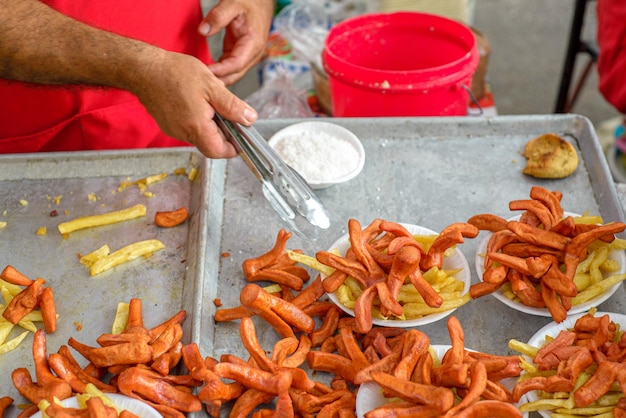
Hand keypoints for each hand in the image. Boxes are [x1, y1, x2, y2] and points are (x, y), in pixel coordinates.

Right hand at [132, 49, 257, 158]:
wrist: (142, 68)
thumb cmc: (174, 73)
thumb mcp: (212, 86)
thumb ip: (232, 106)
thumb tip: (249, 119)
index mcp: (197, 127)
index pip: (219, 152)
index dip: (233, 147)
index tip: (241, 136)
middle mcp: (183, 133)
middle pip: (210, 144)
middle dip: (223, 131)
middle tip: (226, 110)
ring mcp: (174, 130)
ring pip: (200, 135)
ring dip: (210, 122)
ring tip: (208, 100)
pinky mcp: (168, 124)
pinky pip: (188, 127)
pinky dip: (197, 118)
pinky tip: (196, 100)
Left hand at [199, 0, 274, 84]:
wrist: (260, 1)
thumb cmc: (250, 2)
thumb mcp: (232, 4)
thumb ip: (218, 17)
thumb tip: (203, 31)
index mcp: (253, 44)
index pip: (236, 65)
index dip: (220, 71)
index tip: (204, 72)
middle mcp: (252, 54)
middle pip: (235, 75)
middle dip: (218, 79)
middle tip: (198, 79)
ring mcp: (247, 56)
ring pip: (232, 74)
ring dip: (218, 77)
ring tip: (199, 77)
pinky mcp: (240, 54)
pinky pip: (229, 67)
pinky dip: (218, 71)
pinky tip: (206, 70)